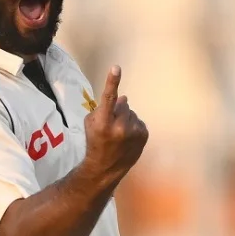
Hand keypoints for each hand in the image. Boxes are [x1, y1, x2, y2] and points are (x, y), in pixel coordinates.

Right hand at [82, 65, 147, 183]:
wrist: (105, 168)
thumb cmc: (94, 142)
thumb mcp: (90, 123)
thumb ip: (103, 108)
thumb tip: (124, 98)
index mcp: (103, 122)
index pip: (108, 97)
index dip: (112, 81)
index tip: (116, 68)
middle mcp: (120, 126)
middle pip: (123, 103)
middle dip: (117, 110)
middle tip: (111, 125)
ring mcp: (134, 132)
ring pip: (131, 112)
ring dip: (125, 118)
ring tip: (119, 133)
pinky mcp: (144, 135)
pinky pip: (139, 120)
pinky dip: (133, 125)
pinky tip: (127, 137)